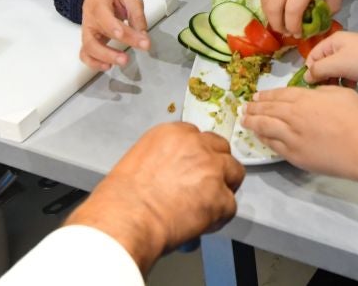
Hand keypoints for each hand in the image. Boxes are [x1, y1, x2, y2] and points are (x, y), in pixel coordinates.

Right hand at [67, 123, 243, 272]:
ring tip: (208, 204)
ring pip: (235, 172)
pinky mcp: (222, 197)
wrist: (127, 218)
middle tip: (206, 184)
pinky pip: (230, 207)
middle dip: (217, 165)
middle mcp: (197, 145)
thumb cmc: (123, 197)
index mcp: (173, 133)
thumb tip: (176, 174)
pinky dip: (218, 217)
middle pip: (221, 148)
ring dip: (225, 187)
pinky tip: (201, 223)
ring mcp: (212, 169)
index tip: (194, 167)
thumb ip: (166, 158)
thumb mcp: (140, 160)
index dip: (198, 154)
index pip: (198, 137)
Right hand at [80, 0, 150, 70]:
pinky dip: (94, 63)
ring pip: (88, 50)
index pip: (106, 19)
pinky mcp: (87, 41)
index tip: (135, 40)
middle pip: (93, 40)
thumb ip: (136, 13)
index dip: (117, 31)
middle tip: (127, 59)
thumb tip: (142, 35)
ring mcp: (86, 32)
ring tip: (121, 62)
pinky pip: (85, 55)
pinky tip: (108, 66)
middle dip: (109, 52)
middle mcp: (89, 20)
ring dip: (104, 59)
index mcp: (98, 4)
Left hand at [243, 86, 357, 188]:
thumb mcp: (340, 92)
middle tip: (244, 107)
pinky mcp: (294, 155)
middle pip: (268, 110)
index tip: (256, 96)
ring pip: (265, 127)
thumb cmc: (357, 118)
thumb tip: (310, 93)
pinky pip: (273, 145)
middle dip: (254, 107)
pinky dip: (263, 138)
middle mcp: (293, 116)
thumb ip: (320, 91)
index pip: (279, 95)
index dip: (266, 95)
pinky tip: (258, 135)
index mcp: (304, 98)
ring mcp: (291, 137)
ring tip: (244, 120)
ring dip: (252, 122)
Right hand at [261, 0, 343, 36]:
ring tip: (281, 21)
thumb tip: (324, 16)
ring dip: (271, 15)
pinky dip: (267, 2)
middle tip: (288, 32)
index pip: (292, 10)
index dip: (294, 26)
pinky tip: (277, 5)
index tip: (300, 33)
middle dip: (279, 25)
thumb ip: (333, 0)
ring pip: (264, 0)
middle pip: (273, 8)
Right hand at [305, 31, 357, 89]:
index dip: (309, 71)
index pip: (312, 56)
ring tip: (336, 93)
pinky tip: (350, 90)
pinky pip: (347, 77)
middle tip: (323, 93)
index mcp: (333, 41)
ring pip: (335, 73)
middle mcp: (341, 48)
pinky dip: (346, 84)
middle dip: (322, 78)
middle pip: (323, 65)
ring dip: (334, 83)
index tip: (311, 87)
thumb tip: (306, 77)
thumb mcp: (338, 63)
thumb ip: (318, 70)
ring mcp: (352, 59)